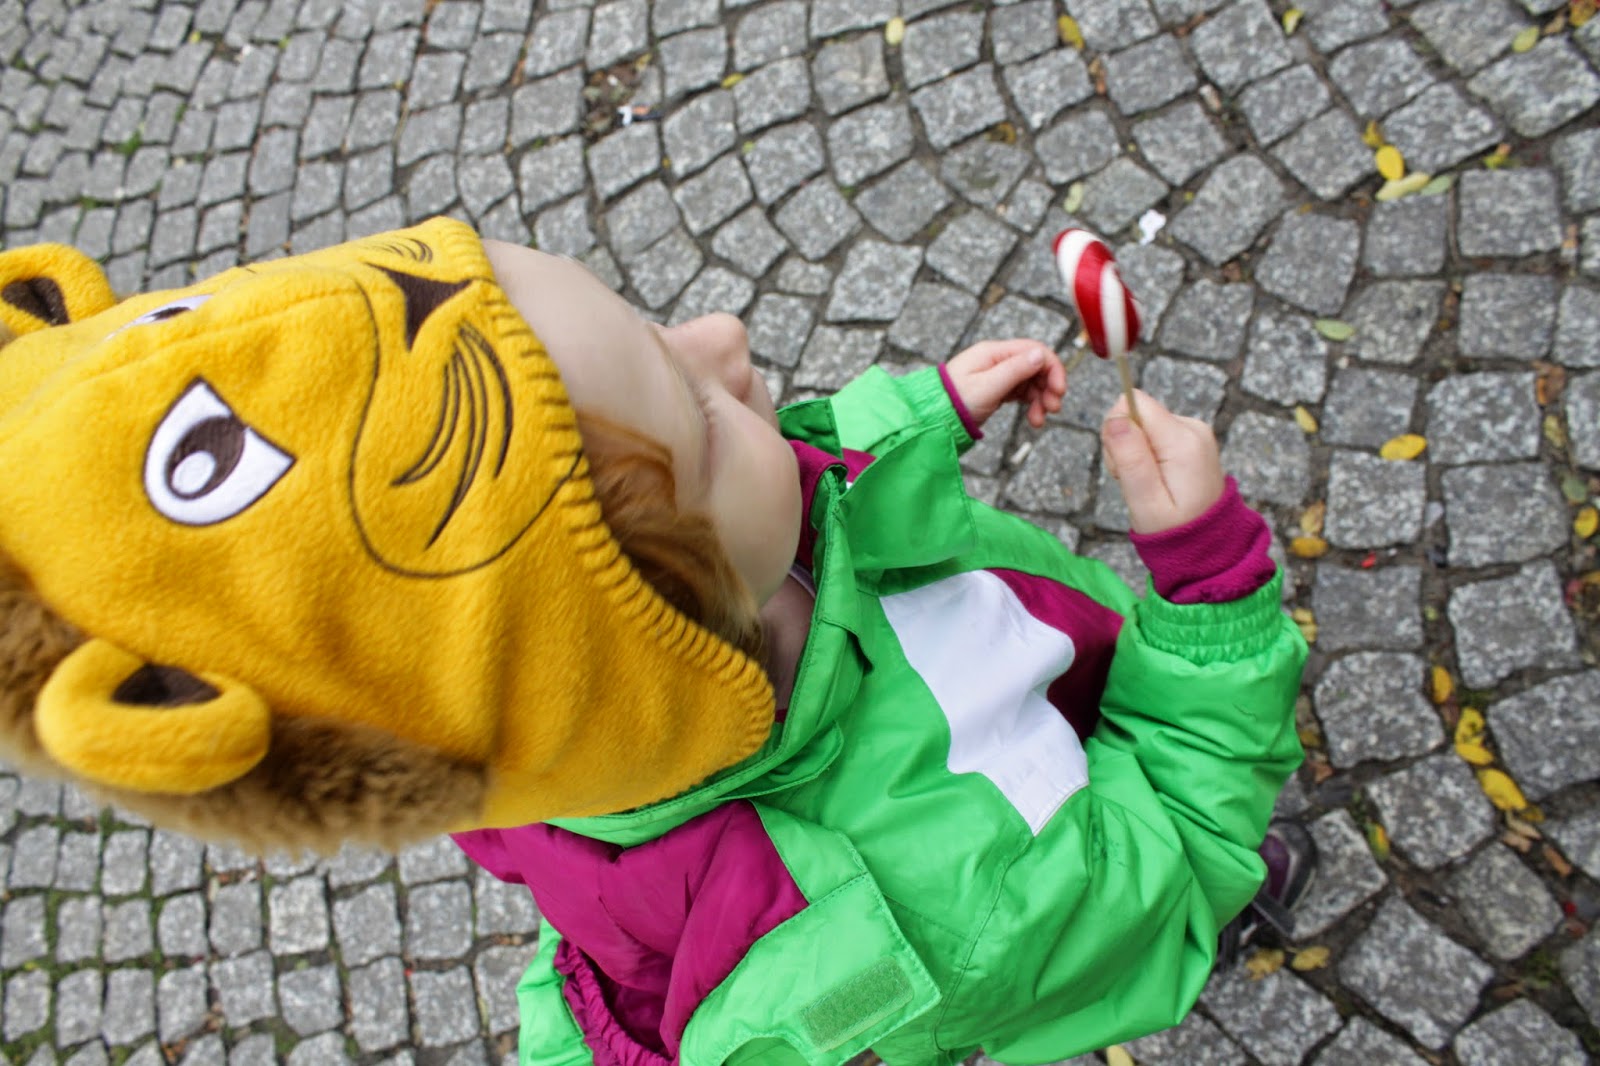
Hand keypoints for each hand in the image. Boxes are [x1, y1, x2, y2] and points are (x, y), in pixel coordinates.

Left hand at [944, 340, 1065, 428]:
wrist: (933, 418)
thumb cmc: (954, 401)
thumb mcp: (987, 386)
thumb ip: (1015, 370)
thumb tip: (1040, 354)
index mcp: (994, 352)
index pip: (1034, 350)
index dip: (1052, 368)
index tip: (1059, 391)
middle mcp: (997, 359)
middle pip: (1035, 366)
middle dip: (1048, 386)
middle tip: (1053, 409)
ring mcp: (997, 373)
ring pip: (1030, 381)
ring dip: (1041, 399)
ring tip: (1038, 421)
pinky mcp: (996, 388)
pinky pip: (1021, 392)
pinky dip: (1030, 404)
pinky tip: (1032, 419)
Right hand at [1101, 390, 1225, 533]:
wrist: (1211, 545)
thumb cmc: (1174, 530)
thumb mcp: (1145, 502)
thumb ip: (1130, 459)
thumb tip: (1114, 418)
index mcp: (1182, 440)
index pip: (1133, 403)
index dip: (1116, 432)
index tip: (1124, 466)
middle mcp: (1193, 428)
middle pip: (1136, 413)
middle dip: (1124, 446)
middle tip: (1136, 483)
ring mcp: (1195, 432)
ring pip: (1142, 424)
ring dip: (1134, 454)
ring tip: (1148, 486)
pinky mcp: (1191, 438)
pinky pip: (1154, 434)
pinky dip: (1147, 456)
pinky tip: (1157, 480)